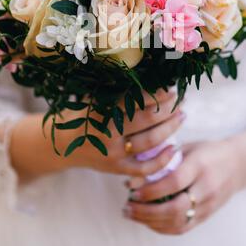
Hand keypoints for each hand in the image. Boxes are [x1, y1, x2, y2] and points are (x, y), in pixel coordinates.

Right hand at [11, 89, 183, 180]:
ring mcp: (113, 154)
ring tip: (182, 116)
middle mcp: (108, 133)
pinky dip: (161, 160)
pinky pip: (144, 169)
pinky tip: (174, 148)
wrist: (62, 146)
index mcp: (102, 111)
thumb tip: (146, 76)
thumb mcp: (93, 99)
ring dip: (170, 128)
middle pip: (147, 119)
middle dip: (168, 109)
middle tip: (180, 101)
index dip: (157, 94)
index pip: (136, 101)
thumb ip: (115, 90)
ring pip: (150, 142)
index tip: (170, 88)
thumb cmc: (83, 116)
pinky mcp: (117, 169)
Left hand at [123, 139, 241, 234]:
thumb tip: (134, 175)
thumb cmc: (207, 151)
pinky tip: (147, 221)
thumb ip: (164, 159)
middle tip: (127, 207)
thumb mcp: (188, 147)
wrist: (238, 164)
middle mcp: (207, 187)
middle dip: (146, 211)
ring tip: (131, 214)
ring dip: (150, 222)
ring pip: (178, 222)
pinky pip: (183, 228)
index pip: (174, 182)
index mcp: (200, 166)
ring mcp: (209, 204)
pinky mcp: (207, 215)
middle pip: (175, 208)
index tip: (132, 190)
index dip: (151, 189)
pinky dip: (162, 228)